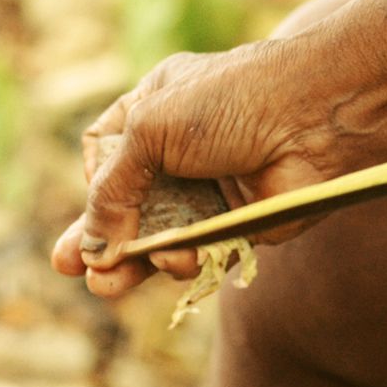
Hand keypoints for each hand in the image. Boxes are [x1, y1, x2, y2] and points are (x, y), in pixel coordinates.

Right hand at [51, 38, 341, 297]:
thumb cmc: (231, 103)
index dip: (95, 183)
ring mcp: (213, 188)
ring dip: (135, 263)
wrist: (314, 118)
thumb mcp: (152, 127)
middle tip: (72, 269)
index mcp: (157, 108)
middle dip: (100, 240)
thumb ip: (112, 187)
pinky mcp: (241, 223)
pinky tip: (173, 263)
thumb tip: (92, 247)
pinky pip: (202, 254)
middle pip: (129, 204)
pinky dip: (184, 263)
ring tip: (110, 284)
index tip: (92, 201)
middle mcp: (183, 149)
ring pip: (163, 237)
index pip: (107, 153)